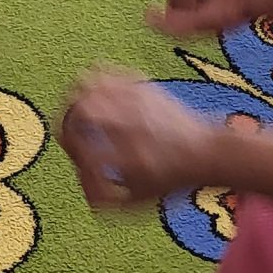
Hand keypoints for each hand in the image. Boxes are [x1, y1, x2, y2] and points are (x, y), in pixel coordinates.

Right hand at [61, 69, 218, 207]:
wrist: (205, 151)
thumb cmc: (172, 178)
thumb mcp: (137, 200)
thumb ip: (104, 198)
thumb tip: (83, 190)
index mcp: (128, 155)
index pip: (85, 153)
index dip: (76, 161)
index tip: (81, 165)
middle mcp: (129, 123)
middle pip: (81, 112)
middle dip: (67, 125)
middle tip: (69, 135)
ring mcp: (134, 100)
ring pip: (89, 86)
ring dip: (76, 101)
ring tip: (77, 114)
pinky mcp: (139, 86)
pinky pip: (106, 72)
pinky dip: (94, 83)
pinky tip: (97, 98)